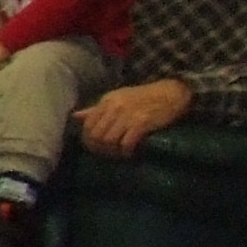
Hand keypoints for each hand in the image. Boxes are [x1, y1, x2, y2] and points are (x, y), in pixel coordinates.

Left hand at [75, 77, 193, 157]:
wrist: (170, 92)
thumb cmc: (143, 97)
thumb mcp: (117, 99)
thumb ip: (96, 109)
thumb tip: (75, 116)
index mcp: (106, 101)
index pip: (87, 125)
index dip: (88, 140)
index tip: (95, 148)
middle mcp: (114, 107)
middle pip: (96, 135)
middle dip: (99, 148)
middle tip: (107, 154)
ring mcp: (128, 115)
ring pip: (109, 141)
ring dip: (113, 152)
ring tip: (119, 154)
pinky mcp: (142, 123)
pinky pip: (126, 143)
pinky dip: (126, 151)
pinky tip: (129, 152)